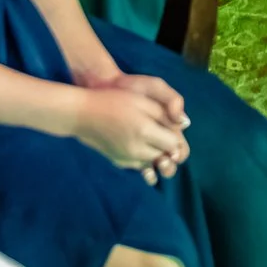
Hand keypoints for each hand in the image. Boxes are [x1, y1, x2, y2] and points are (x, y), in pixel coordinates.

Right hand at [67, 83, 188, 179]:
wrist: (83, 113)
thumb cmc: (114, 100)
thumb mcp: (143, 99)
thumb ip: (165, 113)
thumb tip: (183, 126)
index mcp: (144, 131)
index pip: (173, 144)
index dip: (177, 138)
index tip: (173, 130)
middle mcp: (137, 149)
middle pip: (165, 157)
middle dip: (170, 149)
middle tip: (165, 136)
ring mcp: (127, 158)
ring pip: (154, 165)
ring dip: (159, 156)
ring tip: (155, 142)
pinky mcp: (119, 162)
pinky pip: (140, 167)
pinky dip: (146, 160)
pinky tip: (142, 147)